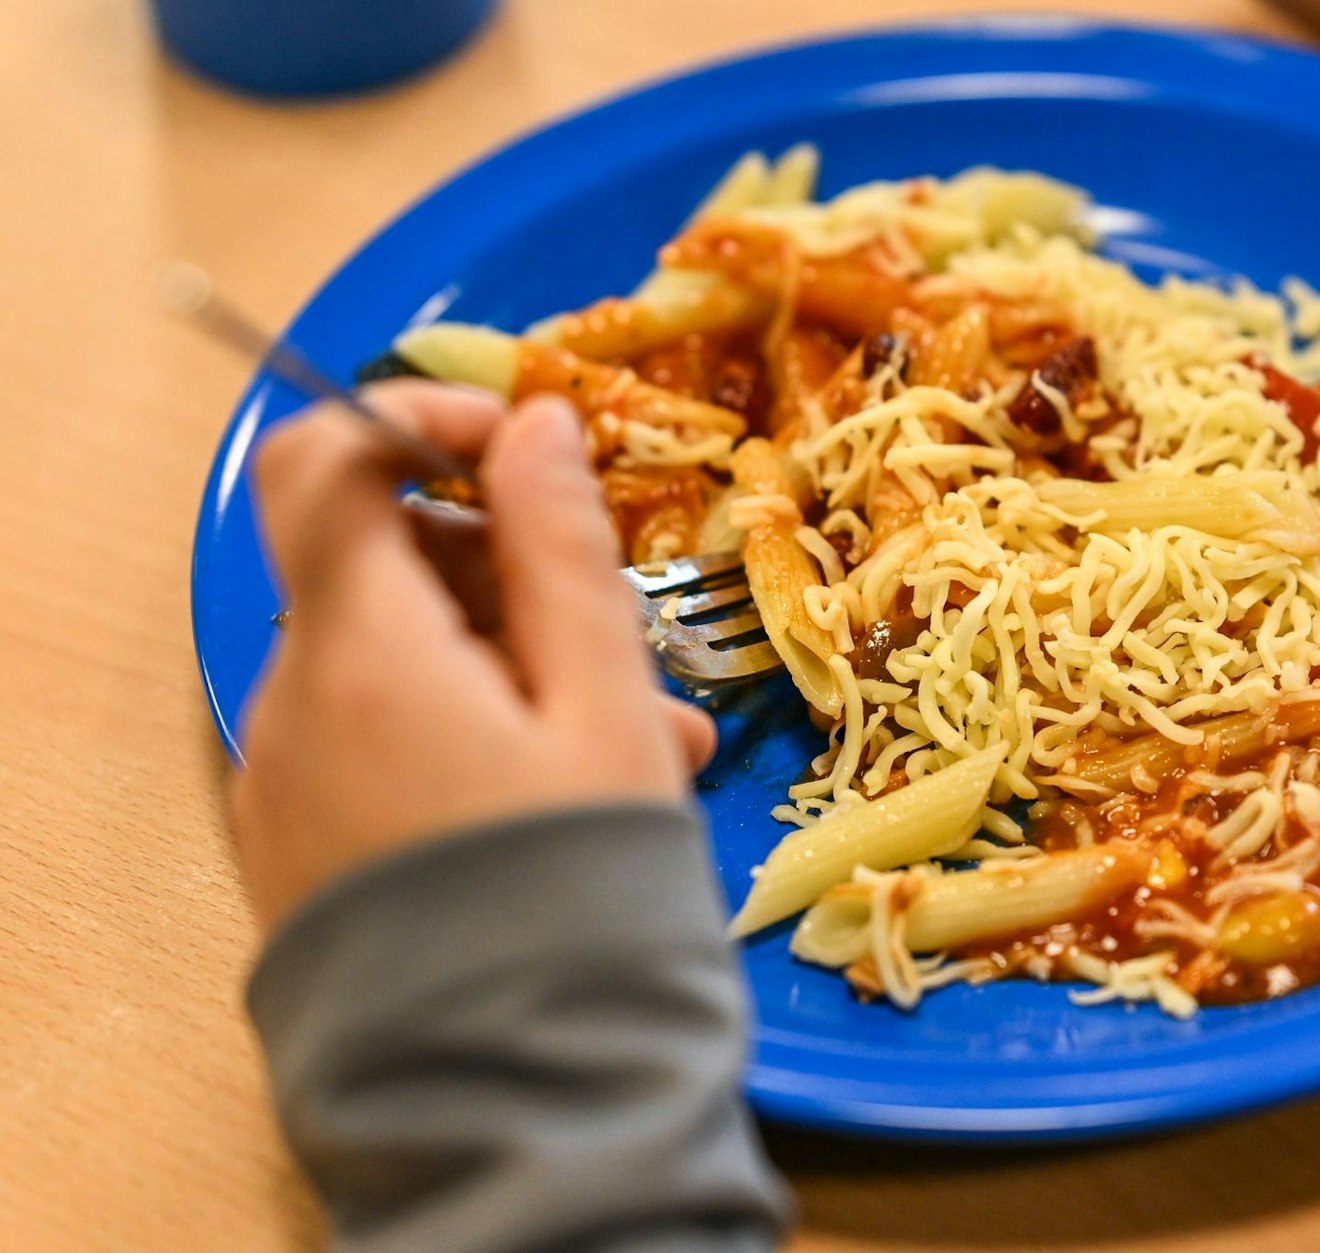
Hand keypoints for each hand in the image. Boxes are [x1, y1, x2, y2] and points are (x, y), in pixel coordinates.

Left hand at [230, 382, 715, 930]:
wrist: (512, 1101)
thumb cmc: (577, 885)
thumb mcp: (603, 703)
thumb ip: (563, 550)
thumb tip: (534, 422)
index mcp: (361, 648)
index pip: (330, 458)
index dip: (420, 417)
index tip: (522, 445)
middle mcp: (294, 701)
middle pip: (381, 565)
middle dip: (511, 574)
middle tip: (633, 640)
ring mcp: (288, 781)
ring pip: (396, 661)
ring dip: (515, 666)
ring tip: (649, 745)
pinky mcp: (302, 849)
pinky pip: (379, 744)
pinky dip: (467, 734)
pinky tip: (565, 798)